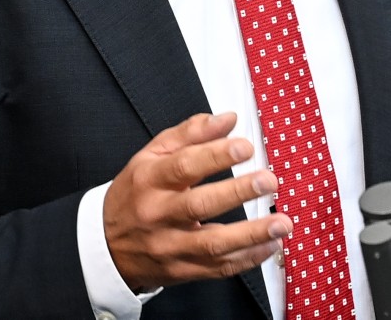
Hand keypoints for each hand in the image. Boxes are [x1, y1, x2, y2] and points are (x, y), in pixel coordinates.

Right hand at [102, 112, 291, 291]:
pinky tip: (270, 245)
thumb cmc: (135, 193)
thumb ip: (190, 134)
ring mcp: (170, 246)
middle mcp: (158, 214)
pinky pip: (218, 268)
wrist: (107, 245)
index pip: (184, 166)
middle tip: (268, 180)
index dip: (216, 155)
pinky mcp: (182, 270)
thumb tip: (228, 119)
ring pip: (213, 244)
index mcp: (150, 180)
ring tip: (282, 222)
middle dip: (238, 192)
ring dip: (252, 234)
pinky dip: (248, 259)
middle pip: (199, 205)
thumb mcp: (151, 155)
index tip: (245, 146)